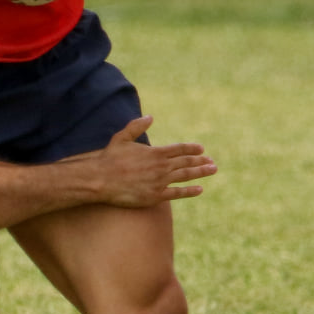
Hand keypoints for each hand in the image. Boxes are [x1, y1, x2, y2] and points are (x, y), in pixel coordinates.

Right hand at [85, 116, 215, 207]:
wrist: (101, 180)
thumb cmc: (109, 159)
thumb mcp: (122, 138)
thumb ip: (136, 127)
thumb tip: (150, 117)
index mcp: (155, 152)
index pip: (179, 149)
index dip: (192, 149)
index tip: (201, 149)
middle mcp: (161, 166)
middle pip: (186, 162)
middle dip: (200, 161)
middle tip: (212, 162)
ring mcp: (159, 182)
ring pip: (185, 176)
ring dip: (200, 173)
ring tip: (212, 170)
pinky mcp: (155, 196)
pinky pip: (177, 194)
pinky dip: (189, 191)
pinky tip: (200, 189)